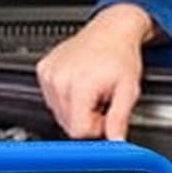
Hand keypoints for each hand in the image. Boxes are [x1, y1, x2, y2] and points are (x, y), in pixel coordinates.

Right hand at [35, 4, 155, 139]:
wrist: (111, 30)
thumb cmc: (120, 55)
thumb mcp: (128, 90)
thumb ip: (120, 120)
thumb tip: (116, 142)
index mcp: (80, 86)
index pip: (79, 130)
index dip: (96, 128)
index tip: (106, 115)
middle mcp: (59, 80)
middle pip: (68, 124)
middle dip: (87, 119)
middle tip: (101, 101)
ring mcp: (49, 75)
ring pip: (59, 113)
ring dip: (76, 109)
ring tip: (92, 91)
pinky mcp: (43, 71)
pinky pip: (52, 99)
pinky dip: (66, 97)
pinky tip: (79, 84)